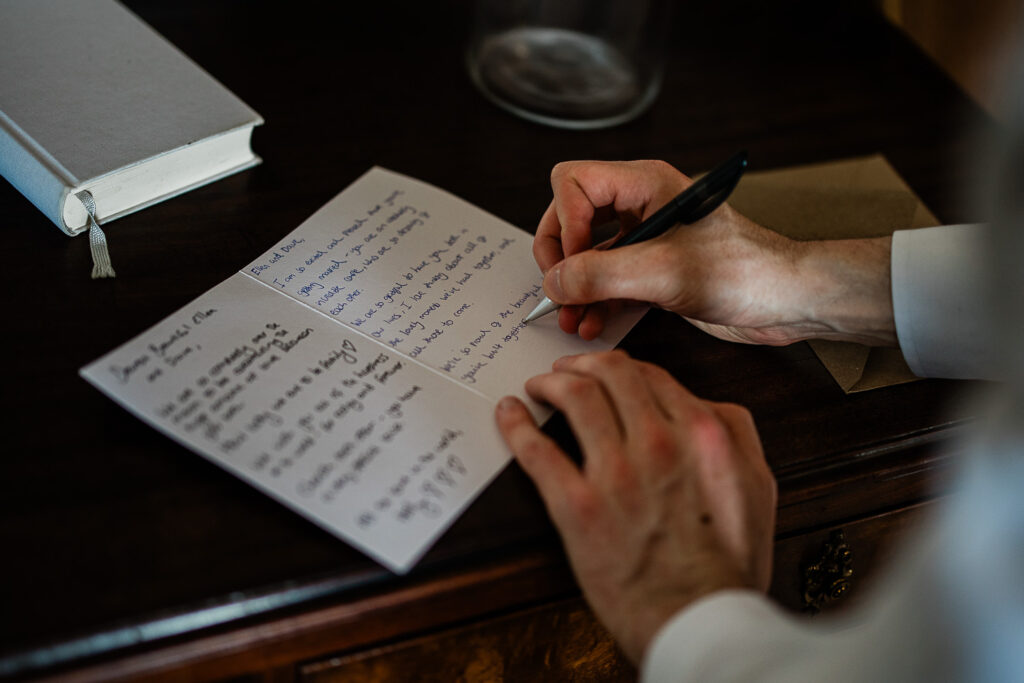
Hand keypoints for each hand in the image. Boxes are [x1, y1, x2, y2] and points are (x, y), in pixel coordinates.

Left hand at [495, 350, 776, 662]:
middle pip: (610, 374)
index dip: (621, 367)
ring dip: (550, 382)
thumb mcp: (757, 486)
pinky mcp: (577, 506)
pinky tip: (509, 414)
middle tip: (565, 370)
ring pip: (575, 397)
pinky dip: (517, 425)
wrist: (699, 619)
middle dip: (582, 364)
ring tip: (538, 387)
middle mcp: (659, 444)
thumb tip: (707, 408)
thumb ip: (735, 435)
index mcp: (702, 434)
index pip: (651, 375)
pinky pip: (537, 450)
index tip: (605, 372)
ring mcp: (616, 473)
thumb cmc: (726, 564)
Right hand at [534, 160, 895, 345]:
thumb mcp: (665, 272)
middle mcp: (642, 206)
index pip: (575, 182)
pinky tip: (592, 326)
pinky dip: (595, 302)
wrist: (788, 302)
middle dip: (561, 257)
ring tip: (572, 319)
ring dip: (575, 287)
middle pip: (571, 216)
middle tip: (560, 290)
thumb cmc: (747, 272)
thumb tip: (554, 282)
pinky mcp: (653, 272)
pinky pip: (607, 281)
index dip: (564, 222)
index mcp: (647, 184)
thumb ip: (602, 275)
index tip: (574, 264)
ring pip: (586, 254)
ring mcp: (646, 240)